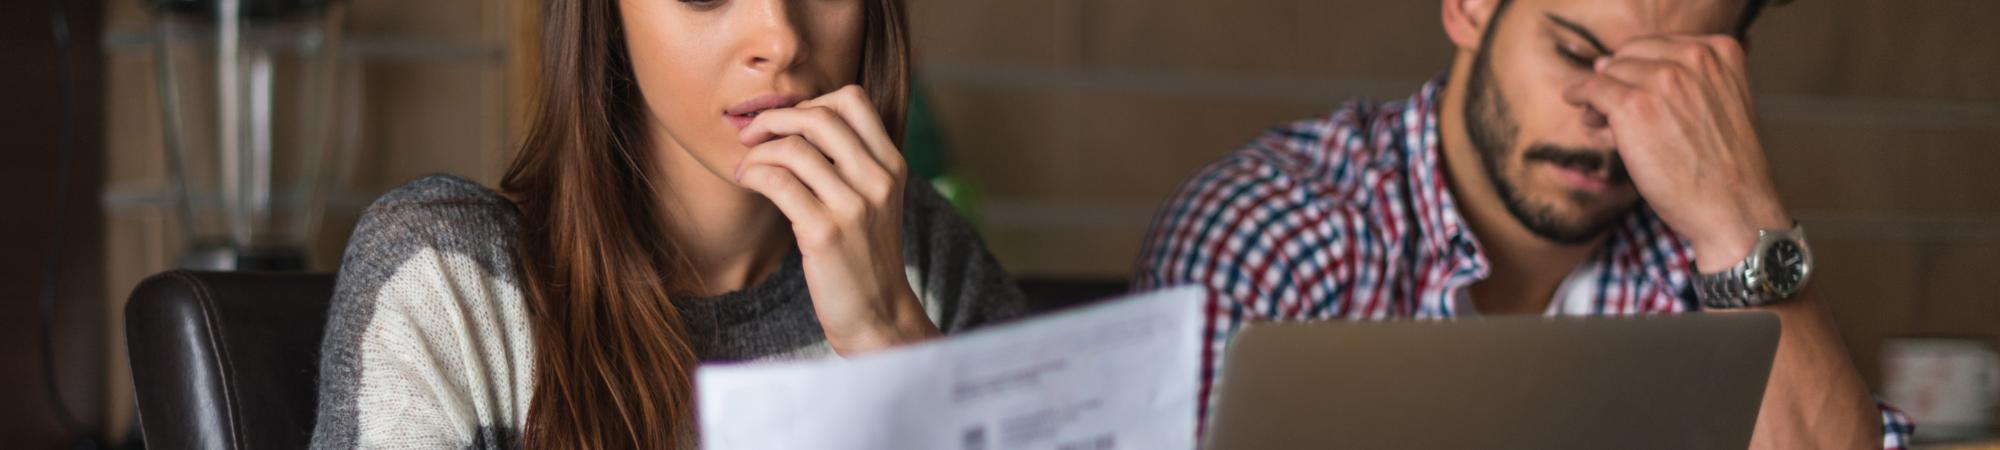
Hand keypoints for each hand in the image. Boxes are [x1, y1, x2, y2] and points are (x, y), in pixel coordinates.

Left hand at [733, 85, 938, 354]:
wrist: (878, 314)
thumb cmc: (864, 256)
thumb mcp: (875, 201)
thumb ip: (852, 163)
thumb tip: (800, 123)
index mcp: (891, 166)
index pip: (853, 99)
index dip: (812, 101)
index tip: (789, 125)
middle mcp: (877, 180)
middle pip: (819, 116)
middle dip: (774, 118)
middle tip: (752, 135)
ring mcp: (853, 206)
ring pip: (793, 148)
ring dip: (757, 151)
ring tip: (746, 167)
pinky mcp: (824, 233)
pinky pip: (777, 182)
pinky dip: (753, 174)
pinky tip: (746, 182)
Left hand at [1562, 35, 1791, 271]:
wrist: (1733, 208)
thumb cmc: (1723, 165)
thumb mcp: (1720, 103)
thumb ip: (1678, 80)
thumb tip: (1602, 64)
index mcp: (1720, 50)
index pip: (1657, 45)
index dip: (1639, 70)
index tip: (1636, 93)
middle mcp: (1694, 57)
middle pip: (1630, 57)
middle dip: (1618, 82)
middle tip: (1613, 113)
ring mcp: (1663, 79)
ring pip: (1608, 74)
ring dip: (1600, 98)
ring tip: (1604, 125)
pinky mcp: (1633, 105)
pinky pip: (1591, 88)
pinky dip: (1578, 94)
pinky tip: (1576, 102)